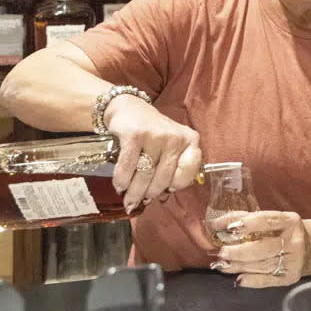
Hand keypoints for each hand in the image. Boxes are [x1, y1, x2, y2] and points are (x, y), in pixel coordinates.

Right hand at [104, 94, 201, 211]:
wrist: (128, 108)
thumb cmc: (153, 134)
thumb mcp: (170, 146)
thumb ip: (172, 168)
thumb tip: (164, 198)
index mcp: (190, 141)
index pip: (188, 173)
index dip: (174, 186)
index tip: (165, 191)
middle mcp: (176, 137)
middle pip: (163, 178)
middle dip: (149, 195)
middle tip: (140, 202)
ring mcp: (156, 135)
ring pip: (145, 175)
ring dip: (134, 192)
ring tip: (129, 201)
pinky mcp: (135, 135)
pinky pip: (128, 167)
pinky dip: (122, 179)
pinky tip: (119, 186)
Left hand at [207, 211, 310, 288]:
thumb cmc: (285, 231)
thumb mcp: (274, 220)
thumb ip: (249, 219)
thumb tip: (217, 223)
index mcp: (290, 221)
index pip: (267, 221)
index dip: (248, 224)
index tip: (230, 228)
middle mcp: (294, 241)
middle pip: (264, 248)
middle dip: (240, 251)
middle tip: (222, 252)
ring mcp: (294, 261)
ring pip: (262, 265)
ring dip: (239, 266)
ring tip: (223, 265)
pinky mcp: (290, 277)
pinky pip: (268, 280)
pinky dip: (251, 280)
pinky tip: (239, 278)